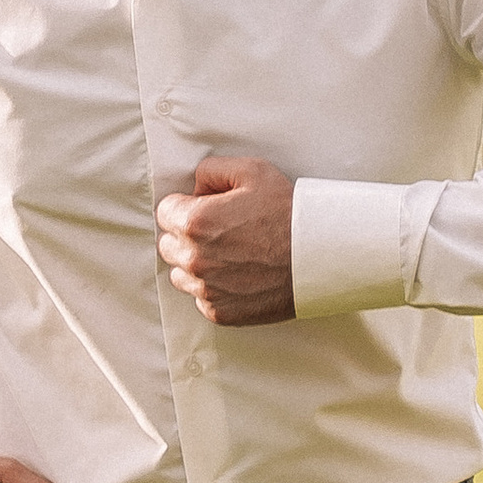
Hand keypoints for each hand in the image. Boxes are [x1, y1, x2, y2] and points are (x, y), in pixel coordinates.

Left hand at [155, 155, 295, 325]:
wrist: (318, 256)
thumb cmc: (288, 213)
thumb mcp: (252, 171)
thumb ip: (211, 170)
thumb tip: (194, 188)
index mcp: (196, 222)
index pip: (165, 212)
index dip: (185, 207)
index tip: (206, 210)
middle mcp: (194, 258)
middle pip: (169, 245)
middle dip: (187, 236)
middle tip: (220, 232)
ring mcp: (205, 289)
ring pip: (180, 274)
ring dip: (196, 264)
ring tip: (229, 254)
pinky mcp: (219, 311)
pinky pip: (200, 298)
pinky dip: (213, 288)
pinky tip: (238, 275)